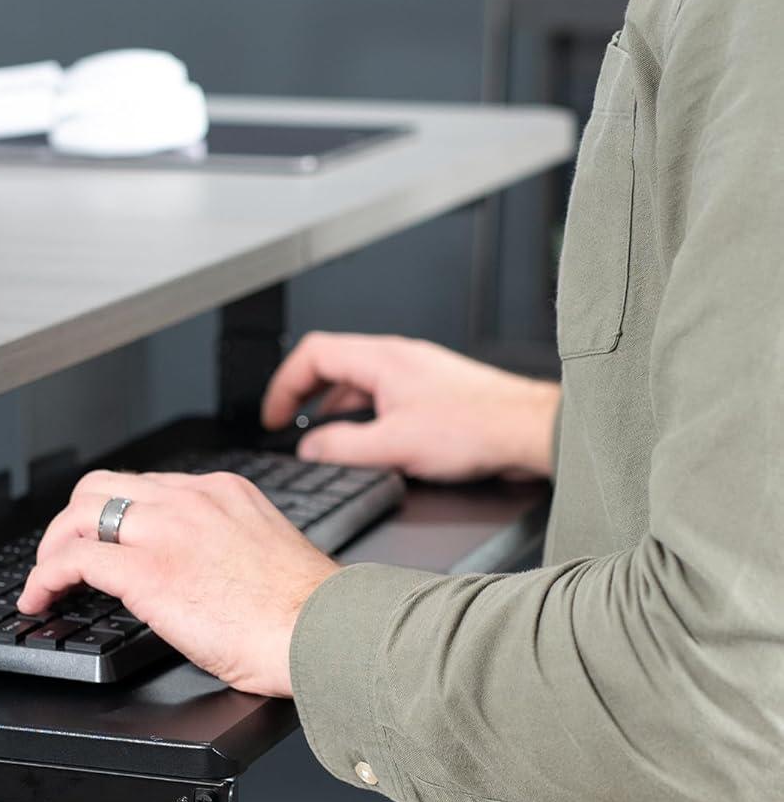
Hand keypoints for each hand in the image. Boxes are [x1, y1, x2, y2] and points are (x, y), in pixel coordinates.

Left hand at [17, 470, 339, 696]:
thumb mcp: (263, 551)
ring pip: (79, 514)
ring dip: (51, 548)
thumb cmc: (307, 613)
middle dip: (71, 522)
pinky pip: (73, 560)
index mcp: (221, 492)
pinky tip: (40, 599)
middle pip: (100, 486)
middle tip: (62, 556)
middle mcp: (190, 500)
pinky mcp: (147, 570)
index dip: (112, 514)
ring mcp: (166, 530)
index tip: (101, 539)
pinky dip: (45, 578)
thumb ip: (224, 545)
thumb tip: (195, 572)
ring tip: (45, 580)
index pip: (145, 485)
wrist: (323, 633)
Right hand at [261, 332, 560, 480]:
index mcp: (381, 360)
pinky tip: (365, 438)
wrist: (527, 431)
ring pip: (356, 378)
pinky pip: (380, 392)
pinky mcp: (431, 390)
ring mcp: (415, 372)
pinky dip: (359, 411)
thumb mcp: (394, 446)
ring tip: (320, 433)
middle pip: (330, 361)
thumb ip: (342, 447)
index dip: (283, 384)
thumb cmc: (477, 428)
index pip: (312, 354)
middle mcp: (397, 358)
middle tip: (287, 420)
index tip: (274, 415)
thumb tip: (310, 448)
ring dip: (331, 403)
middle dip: (301, 392)